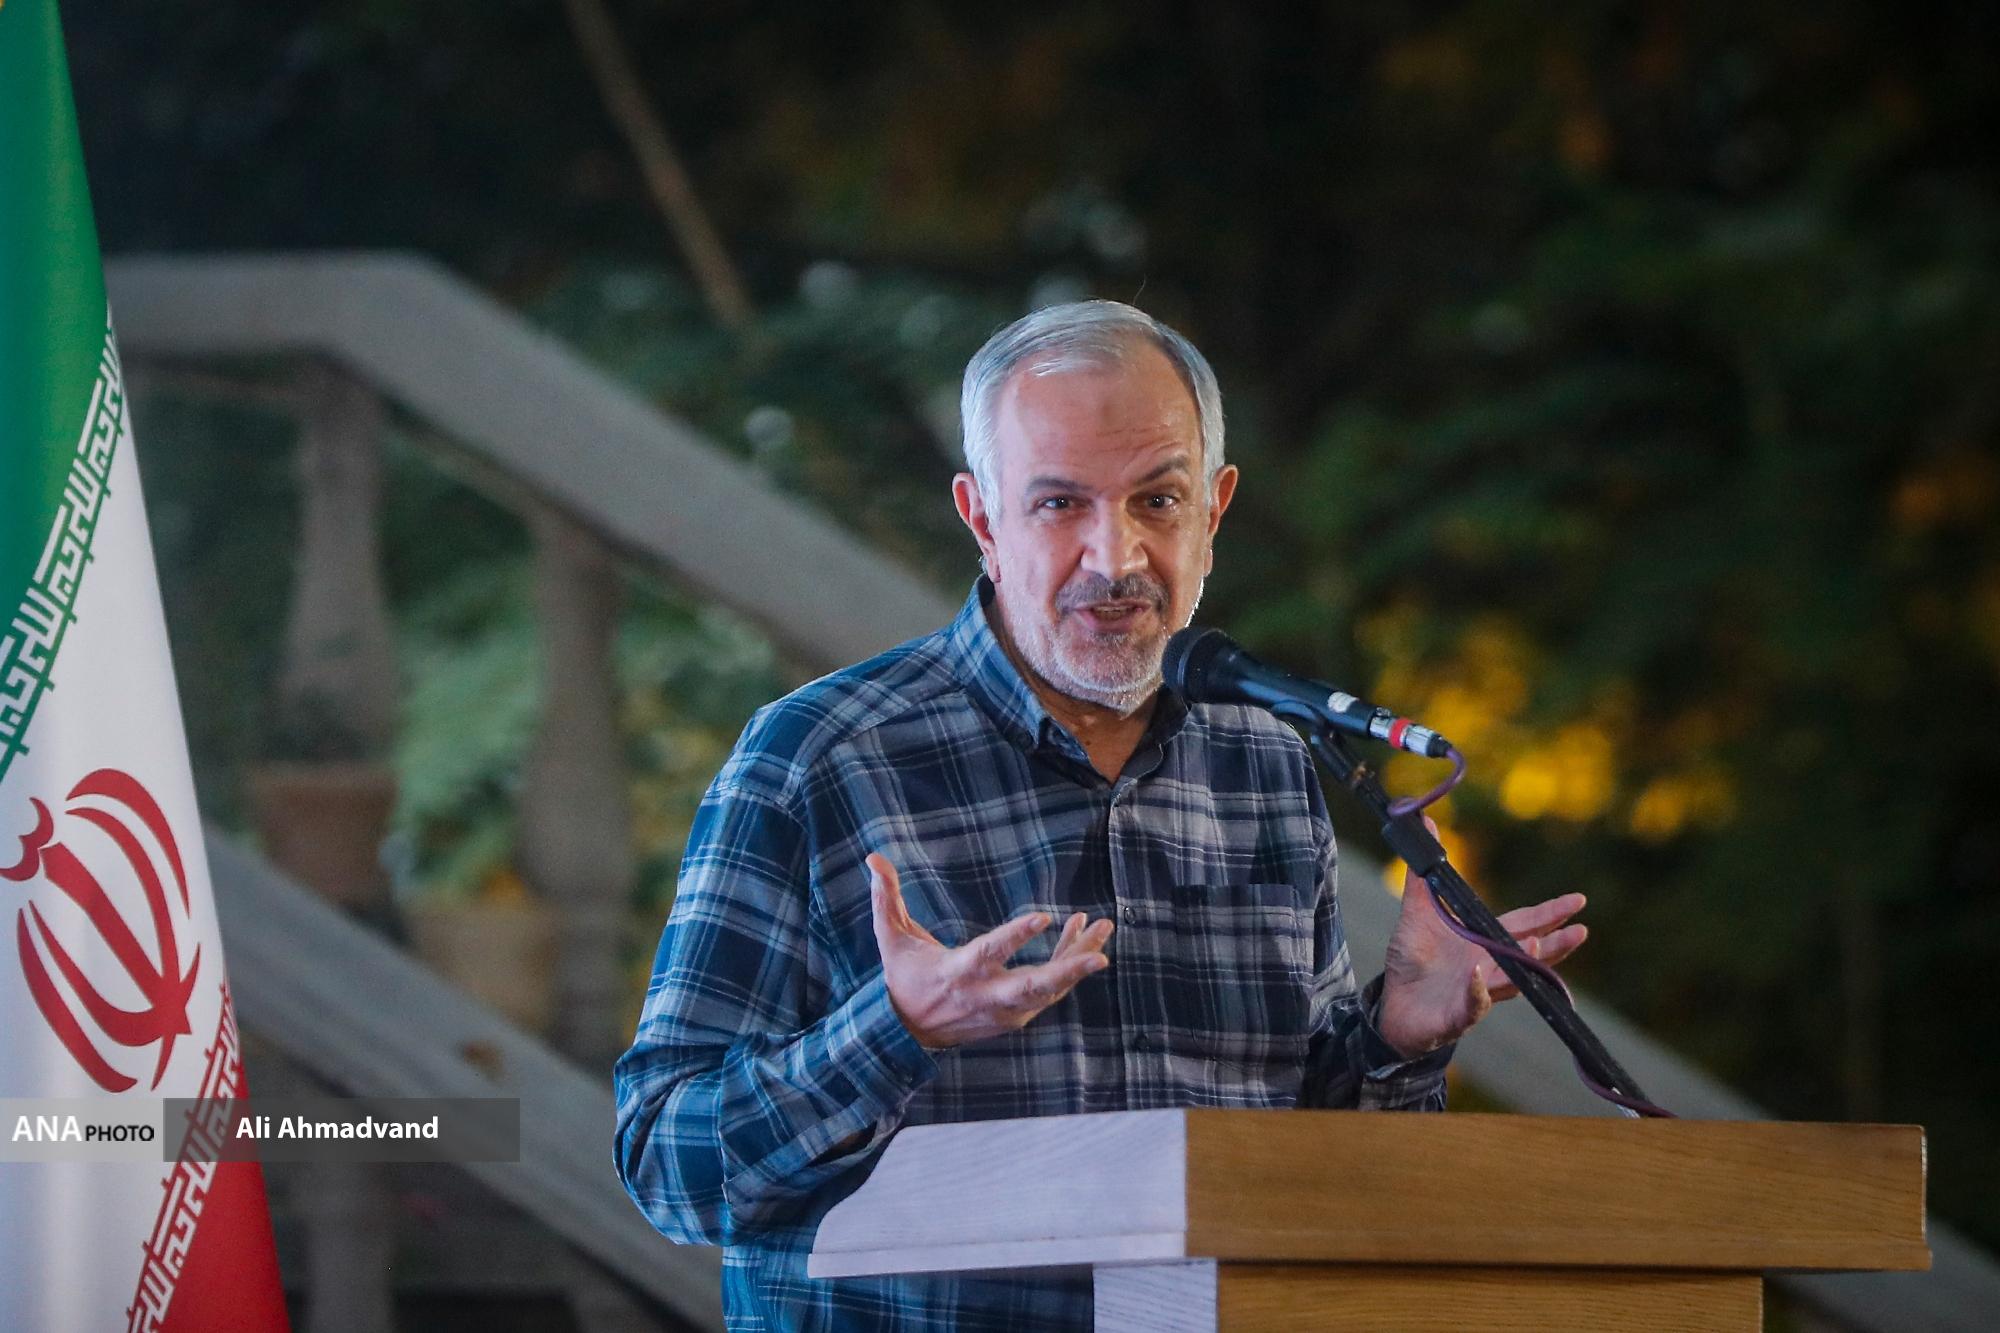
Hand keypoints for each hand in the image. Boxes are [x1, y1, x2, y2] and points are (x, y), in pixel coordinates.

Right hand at [868, 852, 1113, 1049]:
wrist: (908, 1034)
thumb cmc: (903, 978)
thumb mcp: (890, 940)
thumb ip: (885, 898)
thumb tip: (874, 859)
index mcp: (957, 973)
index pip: (991, 954)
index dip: (1016, 936)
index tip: (1044, 917)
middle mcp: (986, 996)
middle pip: (1034, 987)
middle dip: (1068, 971)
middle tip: (1101, 955)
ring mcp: (1005, 1012)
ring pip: (1051, 989)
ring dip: (1078, 959)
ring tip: (1104, 925)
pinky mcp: (1016, 1018)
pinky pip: (1050, 991)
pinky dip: (1069, 965)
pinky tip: (1082, 935)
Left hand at [1376, 819, 1586, 1058]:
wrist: (1393, 1006)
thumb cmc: (1413, 960)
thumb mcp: (1418, 913)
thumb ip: (1423, 874)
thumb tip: (1424, 822)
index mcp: (1483, 942)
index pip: (1522, 925)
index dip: (1549, 914)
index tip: (1578, 901)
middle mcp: (1488, 967)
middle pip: (1527, 954)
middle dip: (1555, 943)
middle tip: (1581, 930)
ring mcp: (1476, 993)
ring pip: (1508, 980)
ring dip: (1524, 964)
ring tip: (1539, 946)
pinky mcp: (1455, 1016)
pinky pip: (1471, 1004)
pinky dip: (1477, 992)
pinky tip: (1478, 976)